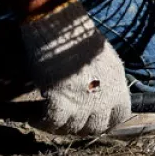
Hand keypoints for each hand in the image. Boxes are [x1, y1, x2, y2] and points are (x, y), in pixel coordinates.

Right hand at [20, 0, 132, 136]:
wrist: (61, 27)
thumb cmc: (79, 39)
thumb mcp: (104, 60)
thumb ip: (106, 81)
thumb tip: (101, 96)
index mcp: (117, 83)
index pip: (120, 115)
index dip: (106, 120)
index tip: (94, 119)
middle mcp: (103, 96)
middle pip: (95, 127)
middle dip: (82, 126)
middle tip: (68, 120)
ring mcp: (83, 101)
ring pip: (72, 128)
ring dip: (60, 126)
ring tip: (49, 117)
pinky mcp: (60, 100)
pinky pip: (52, 123)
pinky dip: (41, 122)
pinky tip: (34, 116)